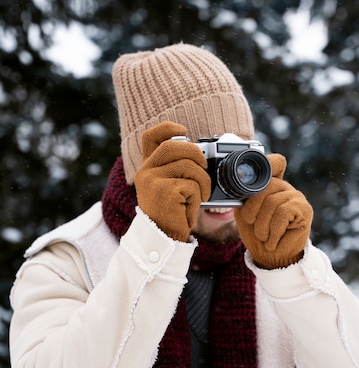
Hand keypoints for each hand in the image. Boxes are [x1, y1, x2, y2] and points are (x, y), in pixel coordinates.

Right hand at [134, 121, 210, 241]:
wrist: (164, 239)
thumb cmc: (173, 213)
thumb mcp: (171, 187)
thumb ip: (177, 168)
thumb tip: (202, 153)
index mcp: (147, 168)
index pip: (151, 136)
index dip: (168, 128)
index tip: (184, 131)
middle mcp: (146, 172)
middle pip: (174, 145)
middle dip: (196, 154)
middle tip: (204, 169)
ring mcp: (152, 181)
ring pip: (188, 165)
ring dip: (203, 181)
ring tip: (201, 195)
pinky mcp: (164, 192)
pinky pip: (192, 184)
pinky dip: (199, 195)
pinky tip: (191, 206)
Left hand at [234, 154, 312, 268]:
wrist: (271, 258)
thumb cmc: (258, 235)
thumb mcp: (245, 214)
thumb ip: (244, 197)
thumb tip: (238, 187)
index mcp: (270, 185)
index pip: (274, 163)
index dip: (269, 162)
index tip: (257, 176)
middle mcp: (284, 187)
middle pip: (265, 187)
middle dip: (253, 211)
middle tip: (254, 226)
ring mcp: (296, 196)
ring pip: (272, 203)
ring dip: (262, 226)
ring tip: (264, 237)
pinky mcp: (304, 209)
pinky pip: (282, 213)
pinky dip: (273, 231)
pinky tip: (273, 240)